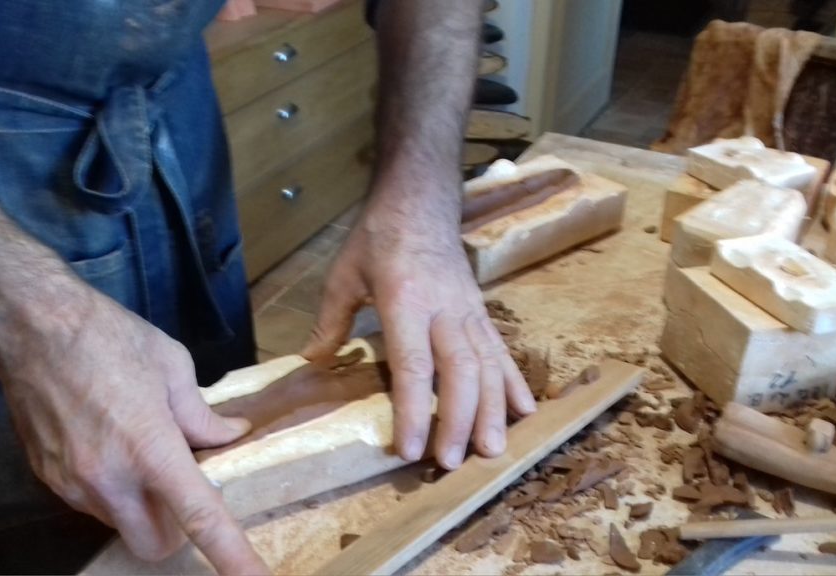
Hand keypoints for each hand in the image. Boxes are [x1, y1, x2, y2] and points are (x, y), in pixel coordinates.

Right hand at [0, 286, 268, 574]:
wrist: (30, 324)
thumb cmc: (105, 336)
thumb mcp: (171, 366)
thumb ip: (202, 416)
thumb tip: (229, 437)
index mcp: (150, 448)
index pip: (200, 518)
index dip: (232, 556)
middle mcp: (109, 479)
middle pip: (154, 545)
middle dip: (175, 529)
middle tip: (180, 483)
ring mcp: (73, 484)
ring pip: (120, 523)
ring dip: (139, 504)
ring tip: (137, 446)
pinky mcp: (48, 479)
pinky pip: (91, 502)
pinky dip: (110, 488)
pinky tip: (107, 441)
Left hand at [303, 179, 535, 469]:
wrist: (421, 200)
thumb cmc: (378, 237)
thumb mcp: (344, 273)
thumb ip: (331, 320)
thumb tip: (311, 361)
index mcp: (406, 301)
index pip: (413, 364)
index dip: (413, 409)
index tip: (409, 447)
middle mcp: (445, 310)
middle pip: (460, 372)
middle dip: (458, 420)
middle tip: (451, 463)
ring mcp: (469, 311)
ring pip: (488, 365)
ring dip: (492, 411)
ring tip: (492, 451)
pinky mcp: (482, 311)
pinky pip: (502, 351)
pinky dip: (514, 383)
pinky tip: (524, 412)